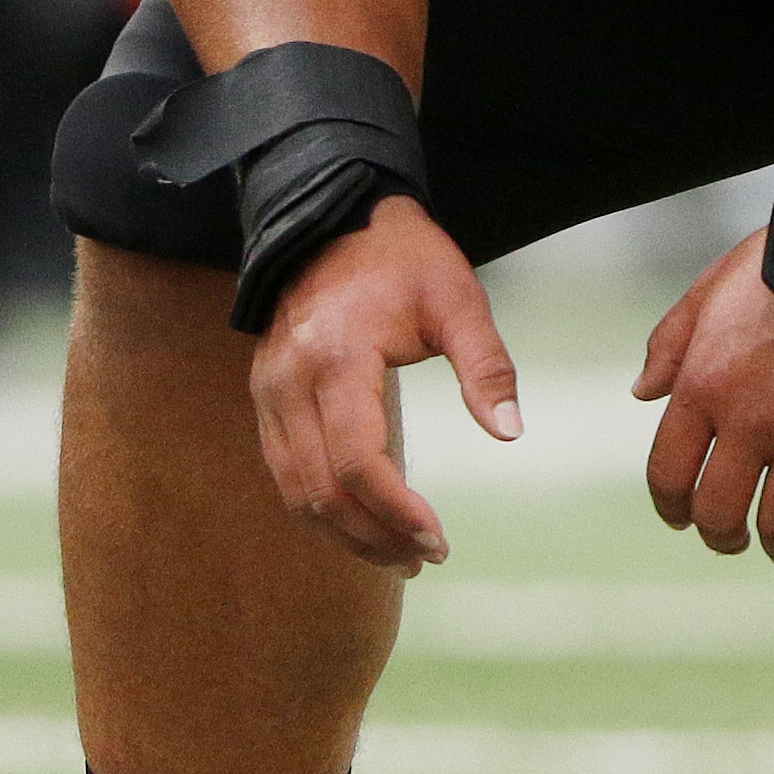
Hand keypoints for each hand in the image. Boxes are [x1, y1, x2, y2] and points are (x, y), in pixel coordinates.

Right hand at [247, 195, 518, 574]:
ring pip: (294, 490)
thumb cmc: (403, 258)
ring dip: (344, 533)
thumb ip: (486, 366)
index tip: (438, 539)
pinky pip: (284, 471)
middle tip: (425, 557)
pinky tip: (363, 522)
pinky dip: (320, 507)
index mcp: (336, 355)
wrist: (332, 216)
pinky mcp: (264, 396)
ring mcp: (268, 390)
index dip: (396, 512)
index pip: (356, 461)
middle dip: (373, 537)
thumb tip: (509, 432)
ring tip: (399, 555)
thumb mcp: (458, 298)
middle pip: (320, 490)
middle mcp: (288, 379)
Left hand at [637, 229, 773, 566]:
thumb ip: (670, 344)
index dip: (670, 507)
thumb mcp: (709, 289)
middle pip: (720, 513)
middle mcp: (750, 421)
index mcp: (703, 386)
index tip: (681, 517)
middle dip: (721, 538)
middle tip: (731, 540)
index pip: (669, 475)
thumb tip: (642, 394)